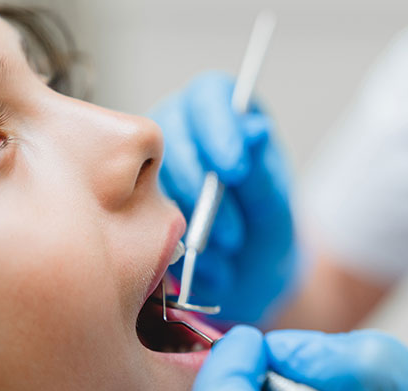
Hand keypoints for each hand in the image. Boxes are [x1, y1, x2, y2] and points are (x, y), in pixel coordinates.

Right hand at [149, 72, 298, 324]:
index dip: (218, 128)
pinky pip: (139, 217)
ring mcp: (153, 165)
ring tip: (228, 255)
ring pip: (151, 178)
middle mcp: (182, 132)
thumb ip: (262, 171)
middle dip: (202, 189)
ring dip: (191, 224)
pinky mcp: (134, 201)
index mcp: (223, 115)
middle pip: (172, 135)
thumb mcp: (273, 205)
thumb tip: (255, 129)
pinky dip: (175, 247)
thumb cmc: (264, 231)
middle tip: (234, 236)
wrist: (245, 276)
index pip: (210, 96)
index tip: (235, 172)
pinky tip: (207, 265)